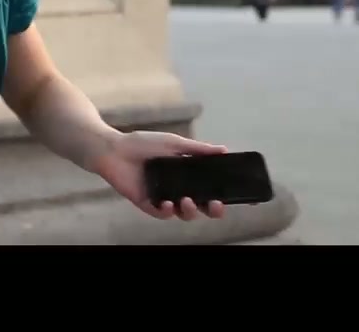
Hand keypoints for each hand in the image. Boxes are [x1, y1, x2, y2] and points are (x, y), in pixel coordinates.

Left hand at [90, 130, 229, 220]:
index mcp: (186, 175)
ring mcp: (163, 197)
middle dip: (213, 210)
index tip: (245, 199)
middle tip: (216, 204)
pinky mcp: (147, 203)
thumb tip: (224, 149)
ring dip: (191, 211)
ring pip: (184, 213)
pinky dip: (167, 211)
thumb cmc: (141, 143)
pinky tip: (168, 203)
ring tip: (188, 200)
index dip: (226, 195)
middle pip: (202, 206)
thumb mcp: (173, 143)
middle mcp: (177, 188)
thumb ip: (198, 149)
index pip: (211, 188)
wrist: (112, 148)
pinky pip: (161, 213)